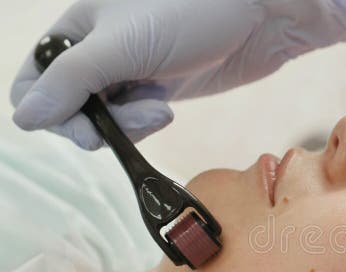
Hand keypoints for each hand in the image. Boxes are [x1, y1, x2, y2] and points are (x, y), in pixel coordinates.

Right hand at [10, 0, 345, 148]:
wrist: (261, 16)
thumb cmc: (193, 14)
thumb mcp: (123, 45)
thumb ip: (71, 81)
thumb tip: (24, 119)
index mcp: (76, 29)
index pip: (33, 83)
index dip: (51, 111)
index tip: (87, 124)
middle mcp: (96, 50)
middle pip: (68, 108)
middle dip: (97, 123)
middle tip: (138, 117)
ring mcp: (128, 71)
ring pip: (103, 120)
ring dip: (126, 125)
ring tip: (160, 109)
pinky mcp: (158, 89)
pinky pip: (133, 121)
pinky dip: (143, 124)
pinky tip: (165, 109)